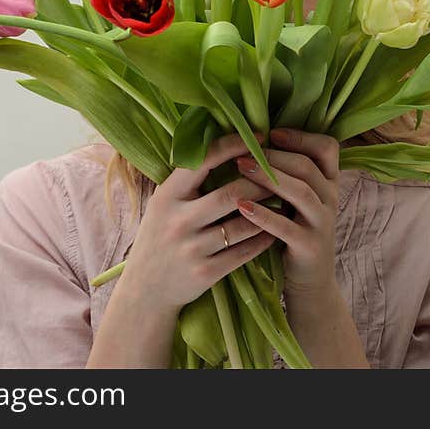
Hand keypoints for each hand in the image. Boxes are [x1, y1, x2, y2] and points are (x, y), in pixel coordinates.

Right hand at [119, 132, 275, 312]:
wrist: (145, 291)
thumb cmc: (159, 237)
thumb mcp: (162, 204)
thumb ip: (187, 180)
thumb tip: (224, 144)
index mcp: (167, 196)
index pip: (203, 161)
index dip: (234, 146)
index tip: (259, 138)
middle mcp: (177, 221)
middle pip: (231, 194)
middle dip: (261, 183)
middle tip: (282, 174)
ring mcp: (191, 248)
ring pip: (242, 225)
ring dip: (268, 212)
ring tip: (285, 200)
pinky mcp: (205, 273)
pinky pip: (244, 252)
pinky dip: (263, 239)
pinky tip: (274, 230)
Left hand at [233, 127, 339, 296]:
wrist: (310, 280)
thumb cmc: (295, 231)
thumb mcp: (297, 200)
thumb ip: (287, 174)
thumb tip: (253, 141)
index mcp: (328, 183)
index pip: (327, 148)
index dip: (301, 137)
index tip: (271, 133)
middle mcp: (330, 199)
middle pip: (308, 167)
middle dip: (274, 156)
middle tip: (243, 151)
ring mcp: (322, 223)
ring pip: (301, 192)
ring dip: (268, 178)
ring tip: (240, 168)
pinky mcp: (310, 246)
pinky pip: (287, 227)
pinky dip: (264, 215)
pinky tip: (242, 207)